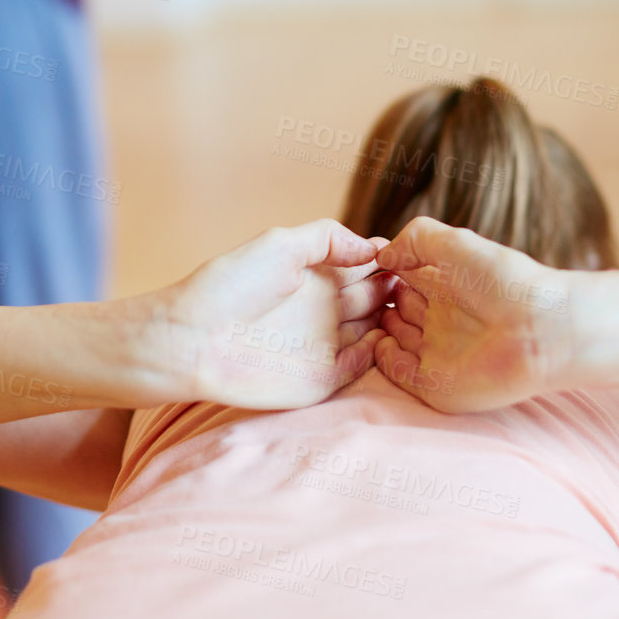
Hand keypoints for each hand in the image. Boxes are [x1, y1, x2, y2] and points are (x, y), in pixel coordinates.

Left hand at [160, 220, 394, 409]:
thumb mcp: (279, 244)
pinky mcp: (322, 380)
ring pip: (376, 331)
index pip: (367, 266)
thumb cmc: (229, 286)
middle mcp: (325, 309)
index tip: (415, 254)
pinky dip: (377, 352)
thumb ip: (328, 238)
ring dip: (397, 321)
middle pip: (378, 298)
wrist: (192, 340)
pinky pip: (361, 366)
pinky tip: (384, 336)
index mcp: (317, 276)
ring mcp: (325, 345)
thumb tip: (373, 247)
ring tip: (417, 308)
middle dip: (402, 289)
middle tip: (426, 282)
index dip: (391, 260)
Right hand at [368, 217, 577, 411]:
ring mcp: (438, 353)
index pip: (404, 279)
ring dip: (377, 326)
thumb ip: (414, 239)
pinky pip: (398, 372)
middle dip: (375, 299)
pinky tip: (383, 339)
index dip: (383, 271)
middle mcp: (442, 320)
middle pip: (396, 309)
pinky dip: (384, 357)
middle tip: (358, 291)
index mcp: (448, 287)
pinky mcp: (436, 384)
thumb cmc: (504, 281)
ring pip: (393, 339)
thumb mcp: (455, 243)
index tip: (366, 264)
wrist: (541, 331)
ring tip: (363, 313)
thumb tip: (382, 254)